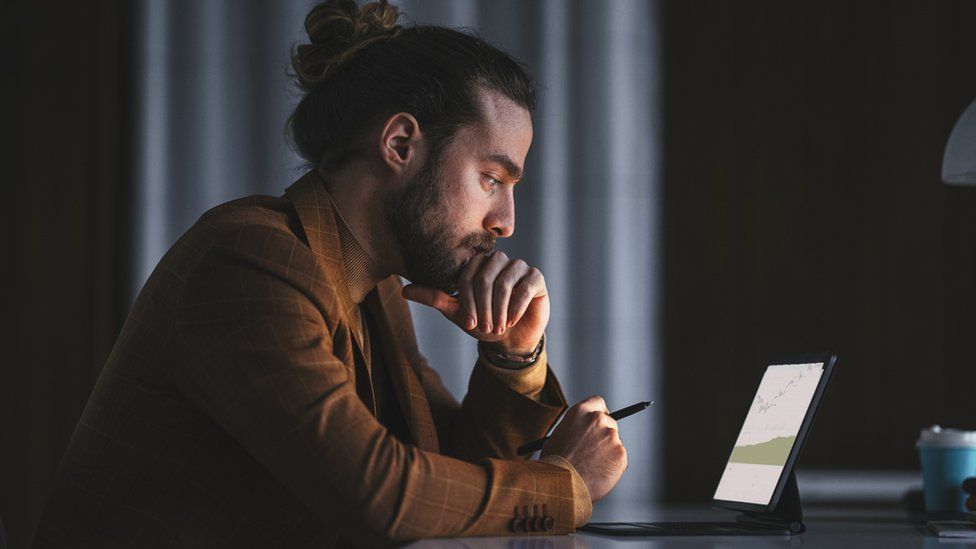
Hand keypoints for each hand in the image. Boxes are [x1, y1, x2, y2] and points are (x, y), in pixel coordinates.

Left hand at [401, 251, 548, 354]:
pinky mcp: (536, 278)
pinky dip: (516, 307)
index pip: (467, 276)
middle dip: (483, 306)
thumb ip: (434, 298)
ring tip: (498, 327)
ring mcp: (519, 267)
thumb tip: (404, 290)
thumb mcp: (457, 312)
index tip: (468, 324)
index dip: (467, 301)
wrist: (511, 339)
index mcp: (477, 264)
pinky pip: (525, 287)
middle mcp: (498, 260)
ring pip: (504, 282)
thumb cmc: (483, 322)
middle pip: (485, 277)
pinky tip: (511, 321)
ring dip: (498, 309)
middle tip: (485, 327)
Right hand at [540, 396, 626, 502]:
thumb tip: (582, 432)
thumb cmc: (555, 464)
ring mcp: (611, 436)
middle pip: (609, 422)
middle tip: (595, 449)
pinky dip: (612, 465)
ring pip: (614, 442)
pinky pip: (619, 458)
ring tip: (591, 466)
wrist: (562, 486)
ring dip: (607, 451)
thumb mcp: (558, 436)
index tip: (601, 419)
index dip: (599, 412)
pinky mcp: (620, 453)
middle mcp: (597, 420)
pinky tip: (598, 473)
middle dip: (604, 434)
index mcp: (580, 412)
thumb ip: (574, 429)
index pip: (598, 402)